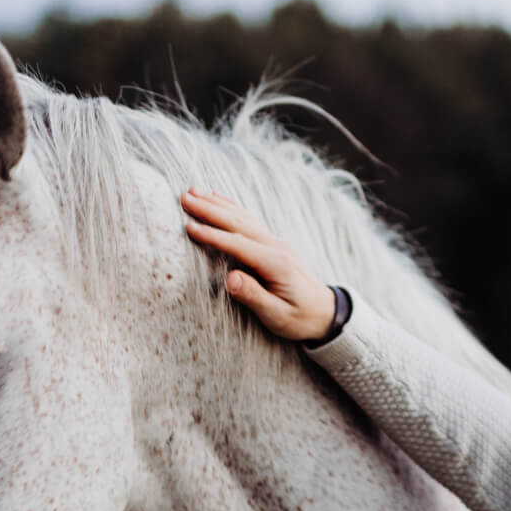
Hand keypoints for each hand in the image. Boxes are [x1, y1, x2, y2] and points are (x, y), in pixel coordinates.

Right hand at [181, 189, 337, 341]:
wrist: (327, 313)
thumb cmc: (301, 318)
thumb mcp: (278, 315)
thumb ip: (254, 296)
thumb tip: (230, 279)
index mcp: (275, 264)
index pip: (238, 245)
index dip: (213, 235)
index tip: (189, 227)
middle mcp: (275, 247)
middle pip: (238, 223)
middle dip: (210, 209)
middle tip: (184, 198)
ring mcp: (275, 243)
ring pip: (242, 218)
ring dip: (217, 204)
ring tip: (193, 192)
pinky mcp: (273, 245)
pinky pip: (249, 221)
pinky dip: (231, 208)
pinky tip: (218, 198)